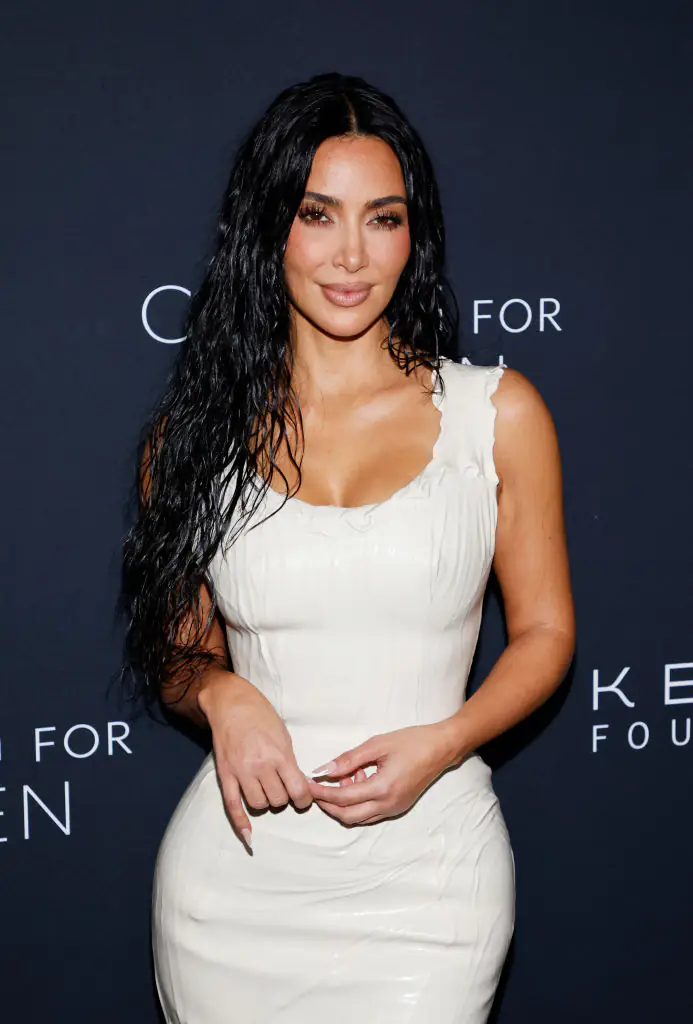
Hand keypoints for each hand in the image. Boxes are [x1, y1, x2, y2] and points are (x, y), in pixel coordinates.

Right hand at [198, 670, 312, 849]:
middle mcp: (260, 766)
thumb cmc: (261, 715)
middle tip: (283, 786)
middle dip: (284, 797)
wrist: (231, 703)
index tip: (304, 797)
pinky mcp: (226, 775)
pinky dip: (241, 823)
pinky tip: (249, 836)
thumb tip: (299, 785)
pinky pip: (232, 806)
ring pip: (259, 805)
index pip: (298, 791)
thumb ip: (289, 762)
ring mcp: (241, 772)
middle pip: (279, 800)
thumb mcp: (284, 735)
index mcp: (280, 755)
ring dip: (266, 802)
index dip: (304, 798)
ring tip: (267, 789)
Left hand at [306, 722, 454, 825]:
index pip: (343, 798)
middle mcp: (388, 805)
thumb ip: (349, 759)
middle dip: (328, 804)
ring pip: (359, 817)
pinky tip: (361, 778)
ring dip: (345, 803)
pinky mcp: (399, 806)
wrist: (442, 748)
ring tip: (346, 775)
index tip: (307, 784)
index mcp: (383, 788)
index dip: (322, 793)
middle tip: (316, 788)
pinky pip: (371, 812)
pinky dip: (359, 801)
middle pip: (348, 816)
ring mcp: (395, 808)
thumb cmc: (412, 741)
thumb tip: (324, 770)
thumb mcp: (377, 744)